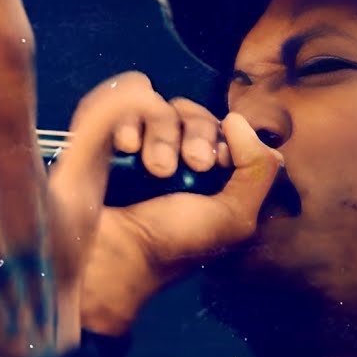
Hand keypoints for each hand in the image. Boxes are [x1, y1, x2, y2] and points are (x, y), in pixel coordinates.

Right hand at [57, 74, 282, 336]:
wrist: (111, 260)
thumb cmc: (172, 245)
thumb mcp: (235, 218)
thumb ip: (257, 170)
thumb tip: (237, 120)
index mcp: (202, 175)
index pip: (219, 129)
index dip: (222, 138)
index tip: (213, 166)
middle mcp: (169, 156)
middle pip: (191, 112)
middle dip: (197, 133)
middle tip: (193, 166)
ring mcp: (133, 144)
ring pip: (158, 103)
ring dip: (163, 132)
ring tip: (155, 168)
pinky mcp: (99, 135)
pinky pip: (119, 96)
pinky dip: (127, 112)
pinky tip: (127, 145)